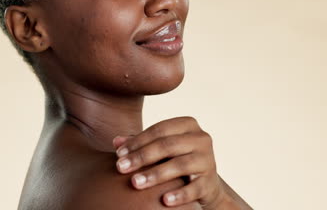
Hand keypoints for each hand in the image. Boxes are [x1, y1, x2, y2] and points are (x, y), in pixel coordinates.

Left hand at [112, 117, 227, 207]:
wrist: (205, 182)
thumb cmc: (176, 158)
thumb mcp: (160, 148)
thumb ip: (140, 143)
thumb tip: (116, 142)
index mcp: (188, 125)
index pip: (159, 130)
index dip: (137, 141)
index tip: (118, 154)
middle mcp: (201, 139)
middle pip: (167, 146)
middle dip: (141, 157)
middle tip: (120, 168)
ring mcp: (208, 160)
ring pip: (179, 165)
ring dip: (155, 175)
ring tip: (135, 183)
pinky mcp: (210, 182)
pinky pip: (194, 188)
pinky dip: (180, 194)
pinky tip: (164, 200)